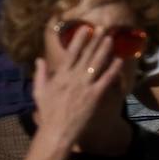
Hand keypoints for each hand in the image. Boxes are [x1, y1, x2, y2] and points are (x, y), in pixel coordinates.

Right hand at [30, 27, 121, 152]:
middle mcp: (73, 77)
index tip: (86, 28)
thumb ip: (40, 74)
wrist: (57, 131)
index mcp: (60, 75)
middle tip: (104, 28)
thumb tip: (39, 59)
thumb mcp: (39, 92)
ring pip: (97, 64)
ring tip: (112, 39)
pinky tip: (119, 60)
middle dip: (96, 40)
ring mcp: (85, 86)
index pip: (71, 53)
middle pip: (87, 55)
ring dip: (105, 50)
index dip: (79, 39)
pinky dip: (113, 69)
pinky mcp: (94, 96)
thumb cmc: (48, 113)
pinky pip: (106, 80)